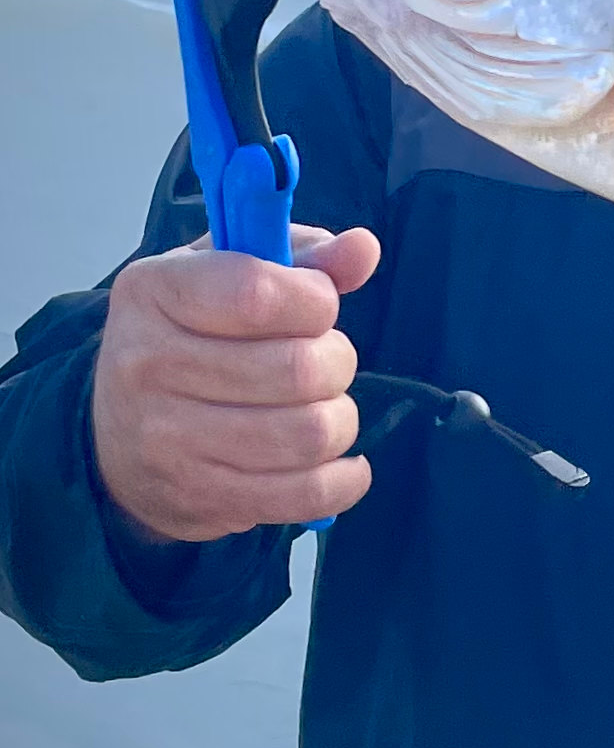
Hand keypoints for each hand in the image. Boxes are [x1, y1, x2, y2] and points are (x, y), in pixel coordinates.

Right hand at [90, 226, 382, 542]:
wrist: (115, 435)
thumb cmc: (194, 334)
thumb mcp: (231, 274)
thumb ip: (305, 257)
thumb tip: (363, 249)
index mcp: (154, 292)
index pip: (258, 294)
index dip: (316, 299)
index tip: (319, 305)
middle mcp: (148, 365)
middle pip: (299, 370)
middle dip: (338, 362)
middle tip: (325, 362)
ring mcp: (167, 440)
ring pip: (309, 433)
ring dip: (341, 419)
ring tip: (324, 407)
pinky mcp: (196, 498)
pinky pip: (304, 495)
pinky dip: (344, 479)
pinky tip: (341, 462)